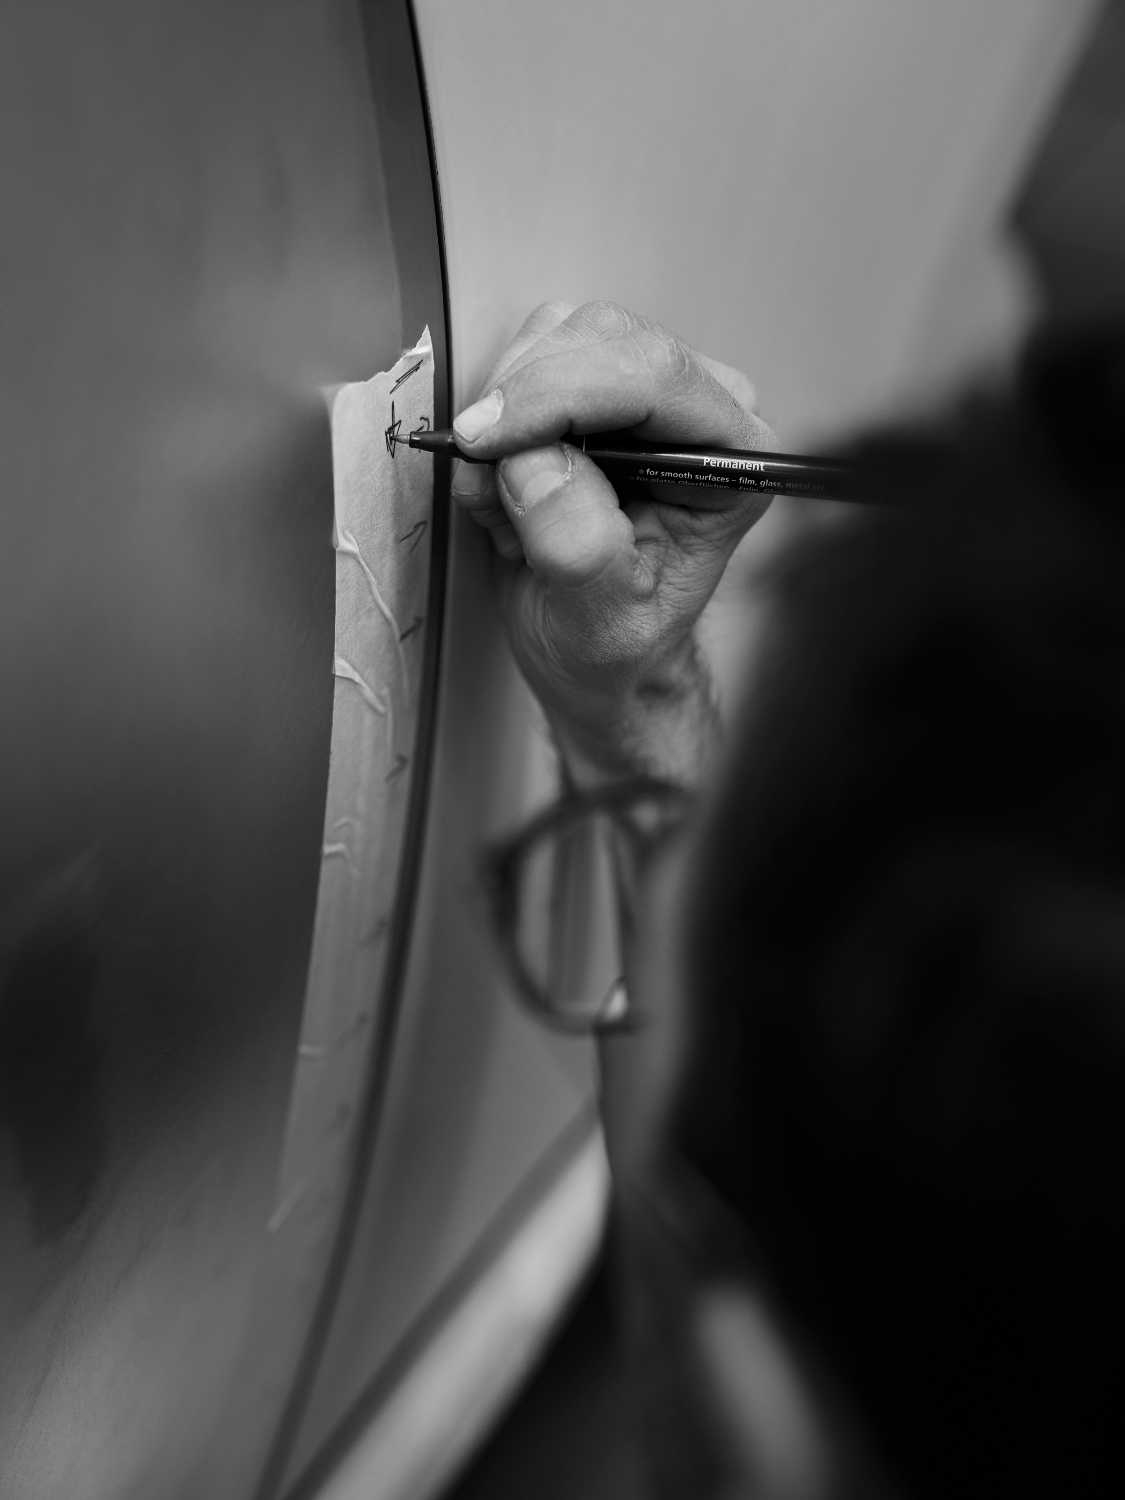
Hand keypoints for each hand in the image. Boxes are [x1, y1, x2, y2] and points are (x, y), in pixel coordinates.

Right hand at [451, 301, 774, 783]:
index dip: (561, 393)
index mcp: (731, 458)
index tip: (488, 438)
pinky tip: (505, 491)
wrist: (593, 657)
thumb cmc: (616, 645)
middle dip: (527, 402)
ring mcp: (641, 395)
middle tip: (489, 483)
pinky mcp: (589, 392)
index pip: (655, 376)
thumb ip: (581, 547)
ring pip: (556, 338)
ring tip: (510, 510)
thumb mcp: (602, 622)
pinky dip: (494, 422)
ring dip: (506, 415)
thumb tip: (537, 464)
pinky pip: (522, 363)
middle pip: (601, 339)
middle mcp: (698, 411)